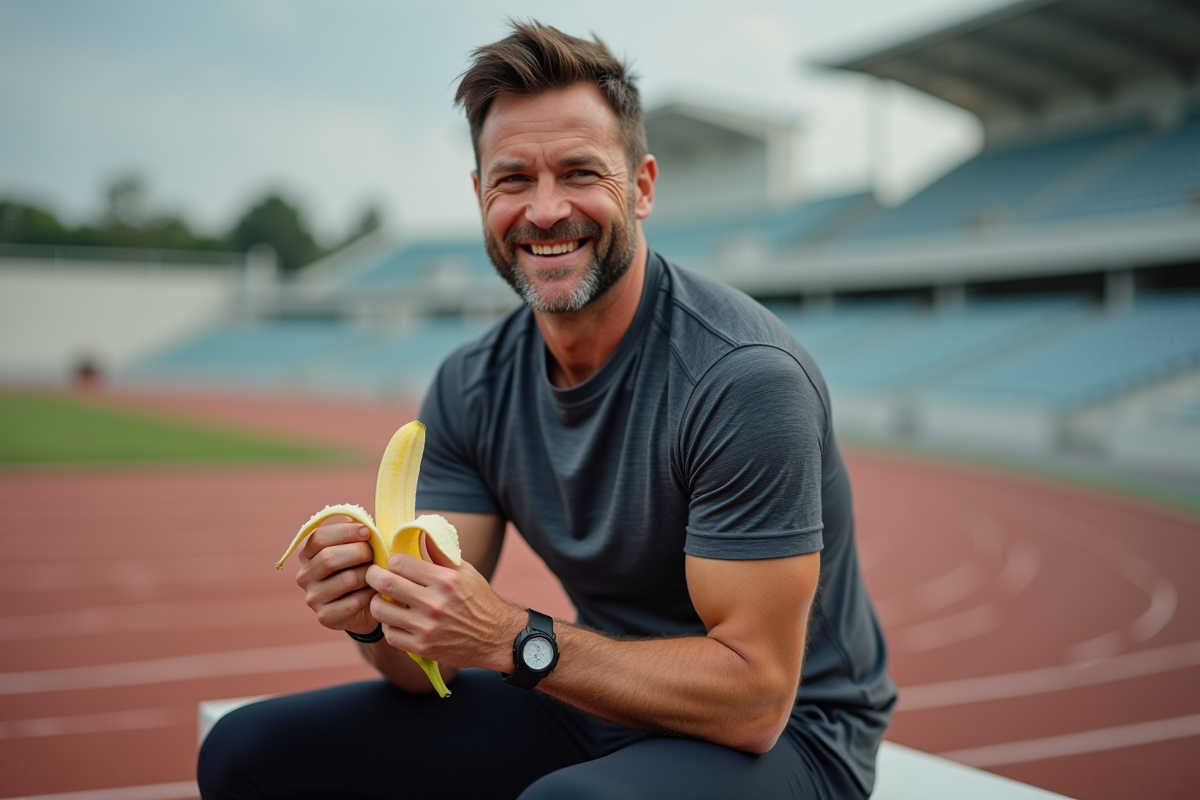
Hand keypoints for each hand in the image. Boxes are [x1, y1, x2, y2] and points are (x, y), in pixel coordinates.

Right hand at [295, 515, 376, 635]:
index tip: (367, 532)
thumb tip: (364, 523)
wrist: (366, 605)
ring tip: (376, 574)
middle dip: (359, 552)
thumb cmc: (362, 567)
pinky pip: (354, 601)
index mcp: (308, 553)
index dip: (346, 532)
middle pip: (329, 558)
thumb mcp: (357, 546)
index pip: (319, 537)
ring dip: (368, 575)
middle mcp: (304, 575)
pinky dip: (369, 595)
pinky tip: (374, 592)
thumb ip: (357, 532)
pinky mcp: (325, 616)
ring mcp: (313, 598)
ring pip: (346, 580)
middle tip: (374, 554)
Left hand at [365, 542, 524, 671]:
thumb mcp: (465, 572)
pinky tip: (397, 621)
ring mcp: (426, 627)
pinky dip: (389, 626)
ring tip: (384, 600)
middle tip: (373, 575)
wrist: (497, 638)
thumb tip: (419, 532)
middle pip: (385, 583)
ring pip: (381, 610)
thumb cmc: (480, 601)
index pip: (400, 563)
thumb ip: (440, 554)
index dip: (392, 561)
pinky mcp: (422, 647)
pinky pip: (390, 635)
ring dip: (378, 603)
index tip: (393, 564)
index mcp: (445, 580)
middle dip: (373, 576)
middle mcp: (434, 603)